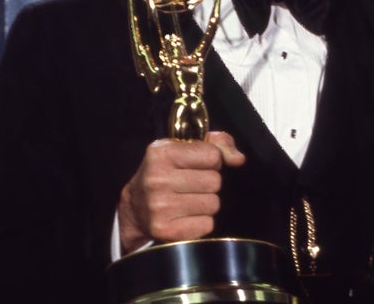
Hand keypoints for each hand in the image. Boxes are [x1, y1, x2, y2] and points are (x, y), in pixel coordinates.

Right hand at [118, 131, 244, 253]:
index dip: (212, 160)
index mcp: (162, 152)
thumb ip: (217, 144)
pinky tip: (186, 215)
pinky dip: (202, 221)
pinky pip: (207, 224)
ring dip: (207, 202)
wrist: (134, 207)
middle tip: (193, 183)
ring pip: (213, 204)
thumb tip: (238, 159)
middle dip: (210, 182)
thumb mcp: (184, 147)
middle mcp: (158, 179)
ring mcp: (159, 206)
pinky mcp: (165, 230)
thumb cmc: (167, 171)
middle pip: (214, 181)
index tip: (200, 164)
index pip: (212, 155)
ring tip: (189, 199)